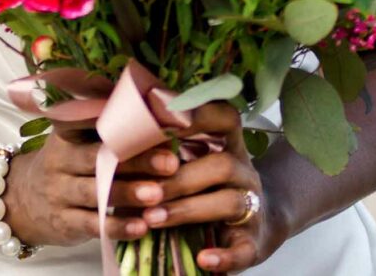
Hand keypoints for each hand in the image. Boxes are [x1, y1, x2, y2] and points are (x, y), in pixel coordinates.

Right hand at [2, 128, 179, 246]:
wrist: (22, 201)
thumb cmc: (65, 165)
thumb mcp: (75, 142)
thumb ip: (107, 133)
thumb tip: (160, 123)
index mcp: (66, 133)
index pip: (89, 123)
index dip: (119, 123)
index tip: (152, 123)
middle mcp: (60, 160)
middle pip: (97, 158)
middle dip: (134, 160)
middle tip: (169, 162)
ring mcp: (59, 193)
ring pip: (95, 193)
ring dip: (127, 193)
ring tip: (157, 194)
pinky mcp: (63, 222)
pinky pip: (92, 225)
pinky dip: (118, 226)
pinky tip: (142, 227)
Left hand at [139, 103, 285, 272]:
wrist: (256, 225)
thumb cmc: (209, 188)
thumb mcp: (195, 163)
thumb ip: (167, 152)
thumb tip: (120, 142)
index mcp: (230, 145)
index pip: (224, 119)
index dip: (197, 117)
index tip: (161, 122)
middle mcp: (245, 171)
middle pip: (222, 165)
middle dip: (179, 177)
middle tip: (146, 188)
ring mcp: (252, 206)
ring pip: (230, 202)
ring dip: (187, 210)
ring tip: (152, 219)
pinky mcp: (253, 243)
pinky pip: (243, 249)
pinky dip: (224, 256)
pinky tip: (204, 258)